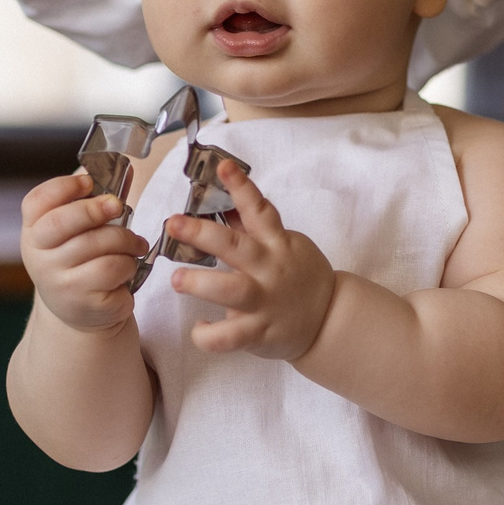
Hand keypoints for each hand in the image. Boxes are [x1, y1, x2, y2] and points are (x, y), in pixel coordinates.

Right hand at [19, 170, 146, 332]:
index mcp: (34, 232)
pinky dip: (128, 265)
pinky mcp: (82, 302)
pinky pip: (113, 270)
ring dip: (125, 241)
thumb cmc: (82, 262)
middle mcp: (38, 257)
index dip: (63, 187)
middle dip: (95, 208)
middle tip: (118, 206)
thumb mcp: (77, 233)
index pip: (37, 202)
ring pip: (97, 246)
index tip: (88, 182)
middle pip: (63, 221)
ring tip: (135, 245)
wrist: (81, 314)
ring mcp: (57, 282)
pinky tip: (128, 268)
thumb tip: (124, 170)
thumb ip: (91, 203)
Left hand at [165, 161, 336, 360]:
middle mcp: (270, 269)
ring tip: (177, 279)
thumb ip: (253, 228)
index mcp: (277, 243)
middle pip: (236, 247)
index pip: (259, 210)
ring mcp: (265, 302)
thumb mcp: (284, 245)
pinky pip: (231, 336)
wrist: (329, 319)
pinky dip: (210, 335)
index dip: (241, 188)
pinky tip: (199, 327)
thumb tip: (224, 201)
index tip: (223, 167)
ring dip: (200, 283)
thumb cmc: (300, 277)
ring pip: (231, 290)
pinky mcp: (260, 332)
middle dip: (202, 234)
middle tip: (174, 224)